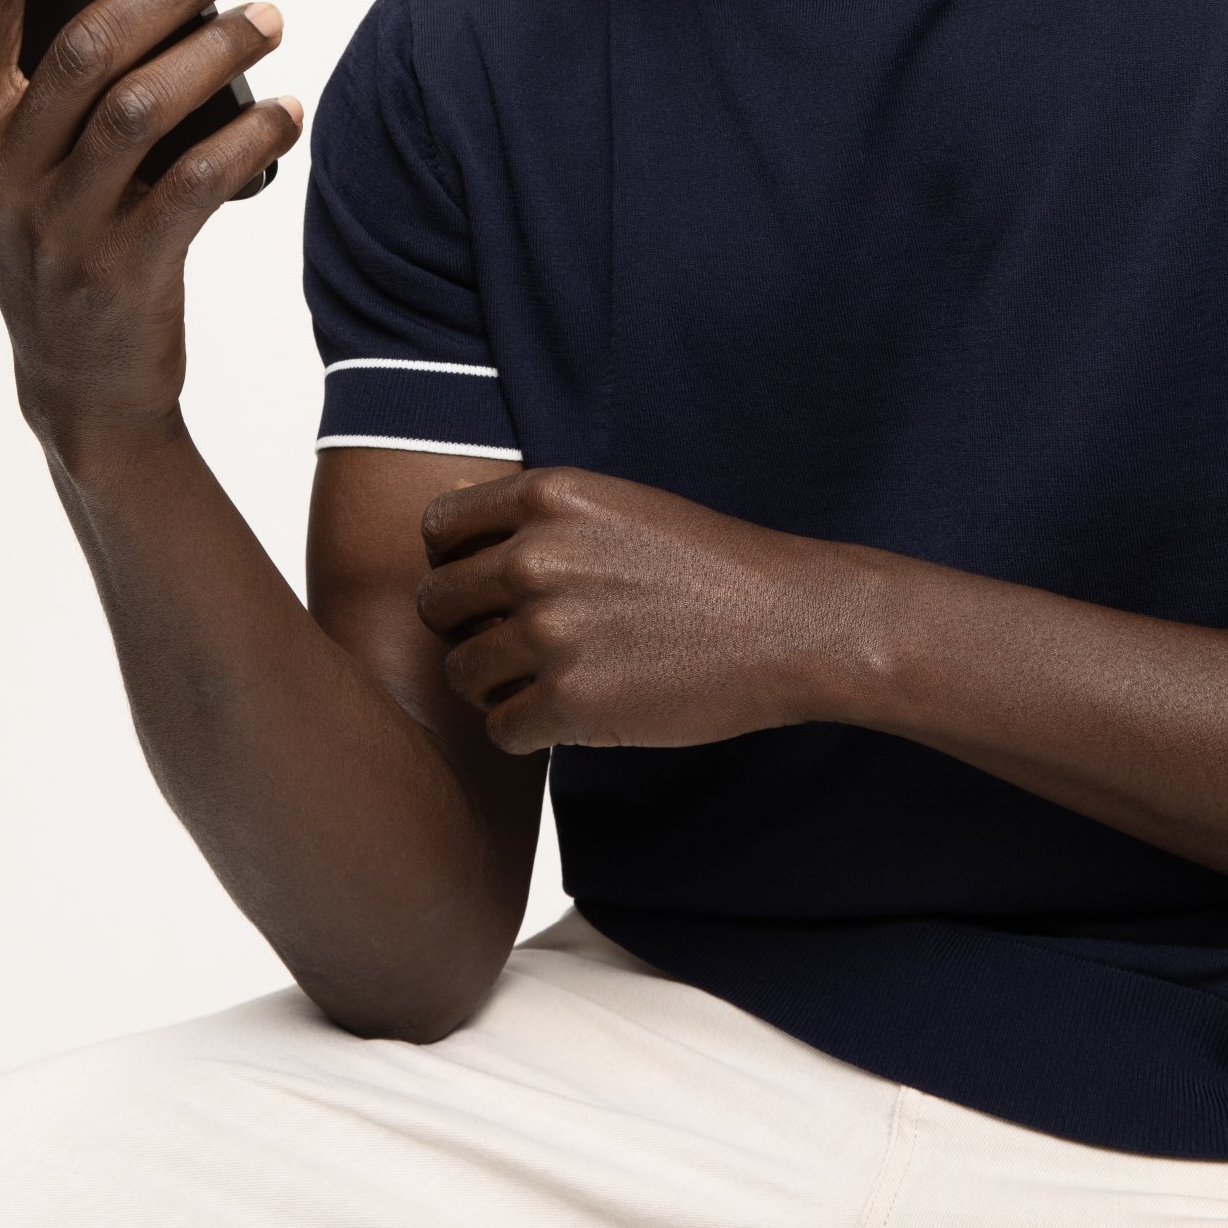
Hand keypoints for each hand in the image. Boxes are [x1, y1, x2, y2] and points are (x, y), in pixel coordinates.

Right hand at [0, 0, 304, 454]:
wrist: (82, 385)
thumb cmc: (55, 237)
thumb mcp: (1, 152)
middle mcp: (1, 167)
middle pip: (85, 43)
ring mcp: (60, 223)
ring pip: (140, 107)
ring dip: (216, 50)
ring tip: (271, 14)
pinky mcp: (124, 272)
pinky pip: (193, 184)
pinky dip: (247, 136)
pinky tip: (283, 108)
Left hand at [415, 465, 868, 753]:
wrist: (790, 621)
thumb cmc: (708, 566)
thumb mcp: (617, 507)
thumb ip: (540, 525)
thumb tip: (461, 563)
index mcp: (547, 496)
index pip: (440, 530)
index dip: (456, 564)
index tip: (486, 588)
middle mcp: (536, 557)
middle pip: (437, 604)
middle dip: (468, 628)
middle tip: (515, 644)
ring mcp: (550, 632)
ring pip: (460, 674)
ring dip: (493, 686)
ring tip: (546, 681)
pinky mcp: (570, 703)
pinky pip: (499, 729)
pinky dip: (525, 730)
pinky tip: (568, 715)